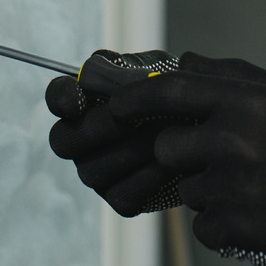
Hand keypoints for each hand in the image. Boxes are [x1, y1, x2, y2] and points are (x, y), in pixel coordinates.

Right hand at [46, 49, 180, 215]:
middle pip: (63, 141)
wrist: (207, 124)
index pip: (57, 96)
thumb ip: (126, 69)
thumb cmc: (176, 89)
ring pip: (92, 170)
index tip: (79, 97)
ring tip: (162, 136)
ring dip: (130, 151)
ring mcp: (97, 170)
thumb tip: (91, 74)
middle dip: (97, 128)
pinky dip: (147, 179)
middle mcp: (82, 138)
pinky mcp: (120, 197)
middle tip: (128, 117)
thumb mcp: (157, 68)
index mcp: (86, 99)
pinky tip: (170, 164)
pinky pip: (121, 195)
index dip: (61, 98)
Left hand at [107, 52, 265, 265]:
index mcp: (248, 101)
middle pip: (168, 148)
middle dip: (185, 156)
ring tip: (261, 188)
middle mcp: (236, 140)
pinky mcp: (237, 229)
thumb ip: (231, 76)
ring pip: (188, 189)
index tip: (113, 110)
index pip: (169, 92)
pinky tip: (264, 215)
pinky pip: (203, 226)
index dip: (132, 101)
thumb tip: (182, 62)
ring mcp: (235, 187)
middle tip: (229, 161)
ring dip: (211, 192)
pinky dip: (225, 226)